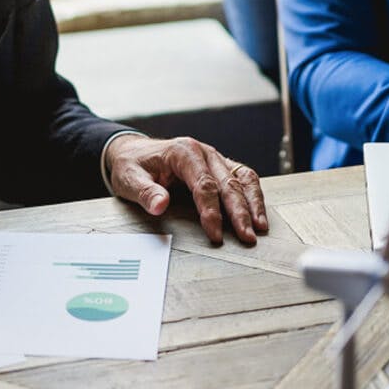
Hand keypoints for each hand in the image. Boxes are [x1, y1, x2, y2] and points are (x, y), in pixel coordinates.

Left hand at [104, 135, 267, 244]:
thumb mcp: (129, 178)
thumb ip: (145, 192)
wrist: (134, 151)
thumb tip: (159, 205)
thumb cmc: (133, 165)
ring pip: (242, 178)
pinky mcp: (221, 166)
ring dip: (253, 204)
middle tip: (246, 237)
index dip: (211, 211)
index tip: (215, 234)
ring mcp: (215, 158)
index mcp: (183, 151)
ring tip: (259, 228)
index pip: (204, 184)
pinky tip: (259, 214)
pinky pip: (243, 178)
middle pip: (228, 183)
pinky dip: (254, 196)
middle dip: (239, 212)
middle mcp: (204, 152)